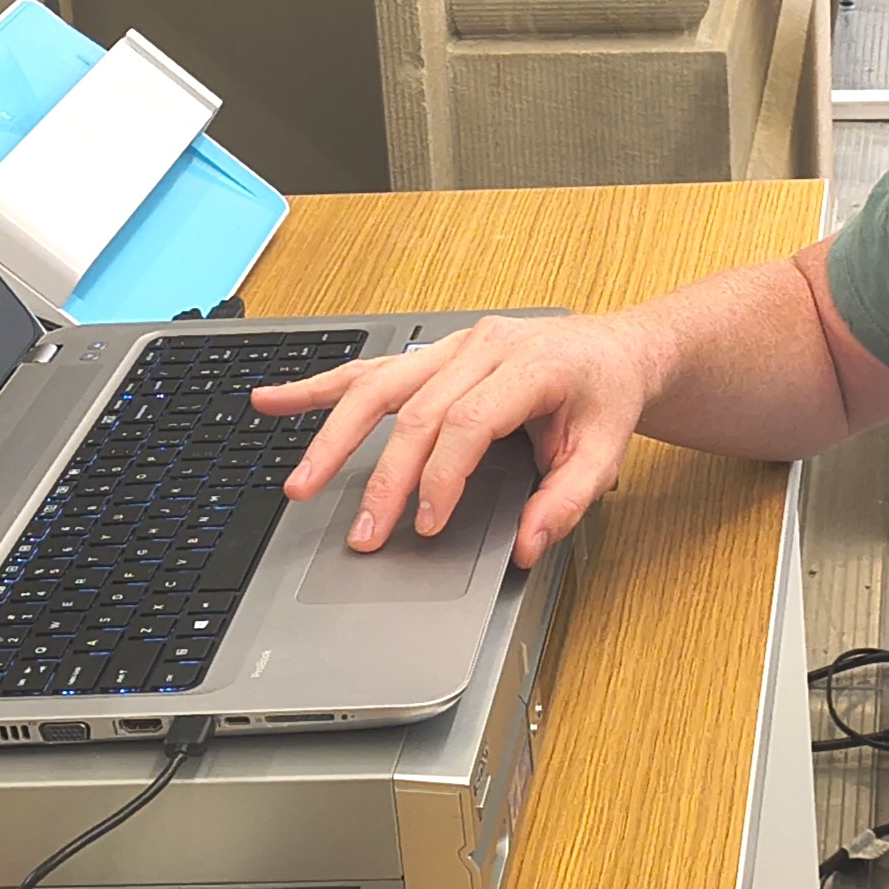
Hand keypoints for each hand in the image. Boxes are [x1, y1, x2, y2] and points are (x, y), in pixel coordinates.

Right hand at [252, 312, 658, 566]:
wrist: (614, 351)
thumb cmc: (606, 397)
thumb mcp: (606, 452)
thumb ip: (569, 500)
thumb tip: (529, 545)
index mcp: (530, 364)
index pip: (468, 422)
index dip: (441, 476)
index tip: (426, 524)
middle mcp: (484, 345)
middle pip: (416, 410)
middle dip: (384, 478)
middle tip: (364, 532)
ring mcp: (454, 344)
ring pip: (380, 385)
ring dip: (334, 435)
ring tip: (300, 481)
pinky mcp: (434, 351)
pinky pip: (370, 368)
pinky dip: (318, 387)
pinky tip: (274, 401)